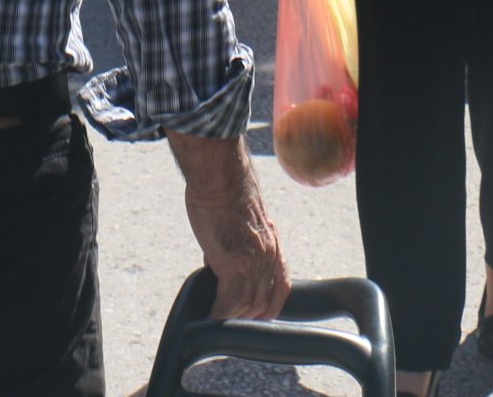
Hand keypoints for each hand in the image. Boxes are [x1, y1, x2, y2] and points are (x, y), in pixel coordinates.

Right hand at [185, 168, 289, 321]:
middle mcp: (269, 256)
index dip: (270, 306)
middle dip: (246, 315)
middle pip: (263, 302)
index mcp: (274, 244)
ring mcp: (254, 262)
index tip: (256, 315)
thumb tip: (222, 262)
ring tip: (216, 318)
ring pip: (246, 306)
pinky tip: (209, 315)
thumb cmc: (225, 189)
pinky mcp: (234, 265)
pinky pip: (229, 302)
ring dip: (231, 316)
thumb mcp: (246, 221)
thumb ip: (243, 243)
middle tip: (228, 318)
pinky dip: (219, 313)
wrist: (220, 174)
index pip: (282, 287)